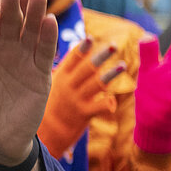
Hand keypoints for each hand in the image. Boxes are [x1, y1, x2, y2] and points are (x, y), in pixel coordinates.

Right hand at [38, 37, 119, 156]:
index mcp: (60, 77)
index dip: (82, 49)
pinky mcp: (84, 114)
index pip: (71, 60)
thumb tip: (78, 45)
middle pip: (86, 69)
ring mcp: (76, 100)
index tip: (90, 38)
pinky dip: (108, 102)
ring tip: (122, 66)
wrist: (48, 132)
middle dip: (100, 57)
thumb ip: (67, 66)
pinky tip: (112, 99)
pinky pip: (100, 106)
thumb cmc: (53, 103)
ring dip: (110, 75)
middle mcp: (68, 87)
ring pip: (96, 84)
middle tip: (114, 45)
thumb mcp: (52, 83)